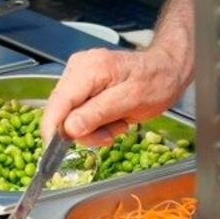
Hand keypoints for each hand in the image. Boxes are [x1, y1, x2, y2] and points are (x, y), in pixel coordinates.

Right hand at [41, 0, 194, 145]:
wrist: (166, 70)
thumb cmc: (156, 82)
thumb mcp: (132, 101)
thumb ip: (99, 113)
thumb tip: (69, 128)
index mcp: (90, 68)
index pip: (59, 101)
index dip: (52, 128)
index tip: (54, 151)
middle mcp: (79, 67)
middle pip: (62, 110)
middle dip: (83, 130)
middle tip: (110, 134)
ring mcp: (79, 74)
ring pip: (70, 114)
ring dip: (93, 127)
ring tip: (118, 123)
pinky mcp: (83, 83)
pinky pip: (79, 111)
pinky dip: (95, 121)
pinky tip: (114, 117)